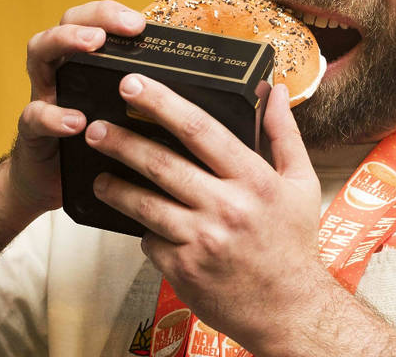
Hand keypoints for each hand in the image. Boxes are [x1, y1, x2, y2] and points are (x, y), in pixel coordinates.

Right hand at [8, 0, 144, 215]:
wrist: (51, 182)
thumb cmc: (96, 142)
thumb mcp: (123, 112)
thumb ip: (147, 94)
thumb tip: (198, 85)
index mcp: (87, 62)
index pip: (96, 20)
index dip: (114, 13)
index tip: (140, 21)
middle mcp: (62, 69)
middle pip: (65, 22)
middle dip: (93, 16)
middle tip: (120, 24)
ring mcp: (44, 94)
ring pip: (40, 52)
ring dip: (65, 41)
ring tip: (93, 45)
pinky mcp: (31, 129)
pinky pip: (34, 115)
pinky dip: (54, 116)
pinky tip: (76, 121)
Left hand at [85, 75, 327, 349]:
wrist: (289, 309)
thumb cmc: (293, 243)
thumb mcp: (300, 182)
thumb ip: (284, 133)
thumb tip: (278, 90)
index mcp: (253, 179)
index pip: (200, 129)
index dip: (162, 103)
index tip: (134, 85)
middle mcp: (226, 207)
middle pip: (161, 164)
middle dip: (121, 141)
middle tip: (95, 127)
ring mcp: (202, 240)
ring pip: (143, 204)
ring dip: (114, 186)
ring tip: (99, 174)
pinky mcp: (183, 270)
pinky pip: (150, 240)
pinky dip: (142, 228)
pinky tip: (138, 221)